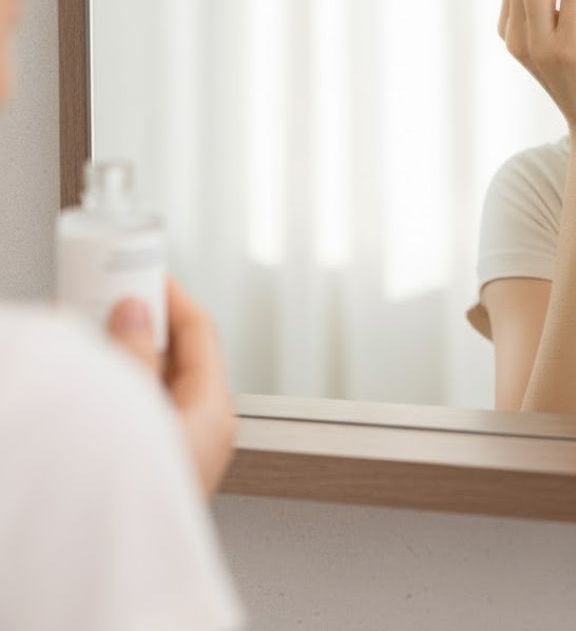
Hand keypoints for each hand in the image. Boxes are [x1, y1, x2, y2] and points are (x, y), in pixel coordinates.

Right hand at [108, 277, 235, 496]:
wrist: (109, 580)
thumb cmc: (135, 501)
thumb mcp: (132, 411)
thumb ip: (133, 357)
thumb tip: (135, 311)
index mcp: (212, 411)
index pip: (201, 331)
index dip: (173, 295)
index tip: (146, 270)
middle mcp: (204, 428)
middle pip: (178, 354)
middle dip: (141, 322)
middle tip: (108, 295)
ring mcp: (180, 450)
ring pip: (155, 381)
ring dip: (124, 353)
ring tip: (91, 329)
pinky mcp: (156, 465)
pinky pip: (141, 409)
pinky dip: (117, 385)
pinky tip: (89, 375)